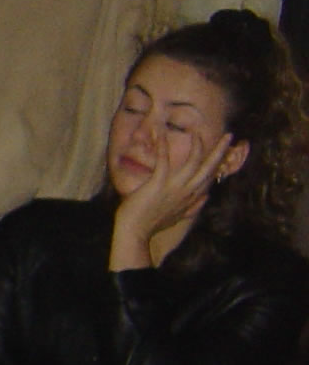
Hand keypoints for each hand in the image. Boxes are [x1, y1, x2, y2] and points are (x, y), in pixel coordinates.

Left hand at [111, 132, 232, 268]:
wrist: (135, 233)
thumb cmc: (152, 224)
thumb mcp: (178, 216)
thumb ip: (194, 206)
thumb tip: (207, 197)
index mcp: (192, 197)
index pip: (210, 176)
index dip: (220, 162)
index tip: (228, 150)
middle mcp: (187, 191)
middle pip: (209, 167)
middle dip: (220, 151)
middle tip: (229, 135)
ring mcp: (174, 188)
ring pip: (193, 162)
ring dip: (197, 145)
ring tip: (197, 131)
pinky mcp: (158, 184)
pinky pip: (163, 161)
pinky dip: (162, 146)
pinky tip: (159, 133)